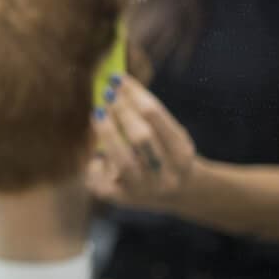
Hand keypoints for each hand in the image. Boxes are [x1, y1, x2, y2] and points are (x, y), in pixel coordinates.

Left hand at [86, 75, 195, 208]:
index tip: (117, 78)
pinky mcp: (122, 200)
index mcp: (182, 154)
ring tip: (98, 113)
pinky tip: (96, 154)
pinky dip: (96, 162)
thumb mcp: (171, 135)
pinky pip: (103, 179)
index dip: (134, 94)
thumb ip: (148, 116)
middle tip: (107, 93)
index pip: (155, 116)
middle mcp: (166, 176)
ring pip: (123, 160)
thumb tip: (114, 87)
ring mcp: (144, 190)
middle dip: (121, 112)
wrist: (181, 194)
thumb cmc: (169, 153)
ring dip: (107, 133)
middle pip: (140, 137)